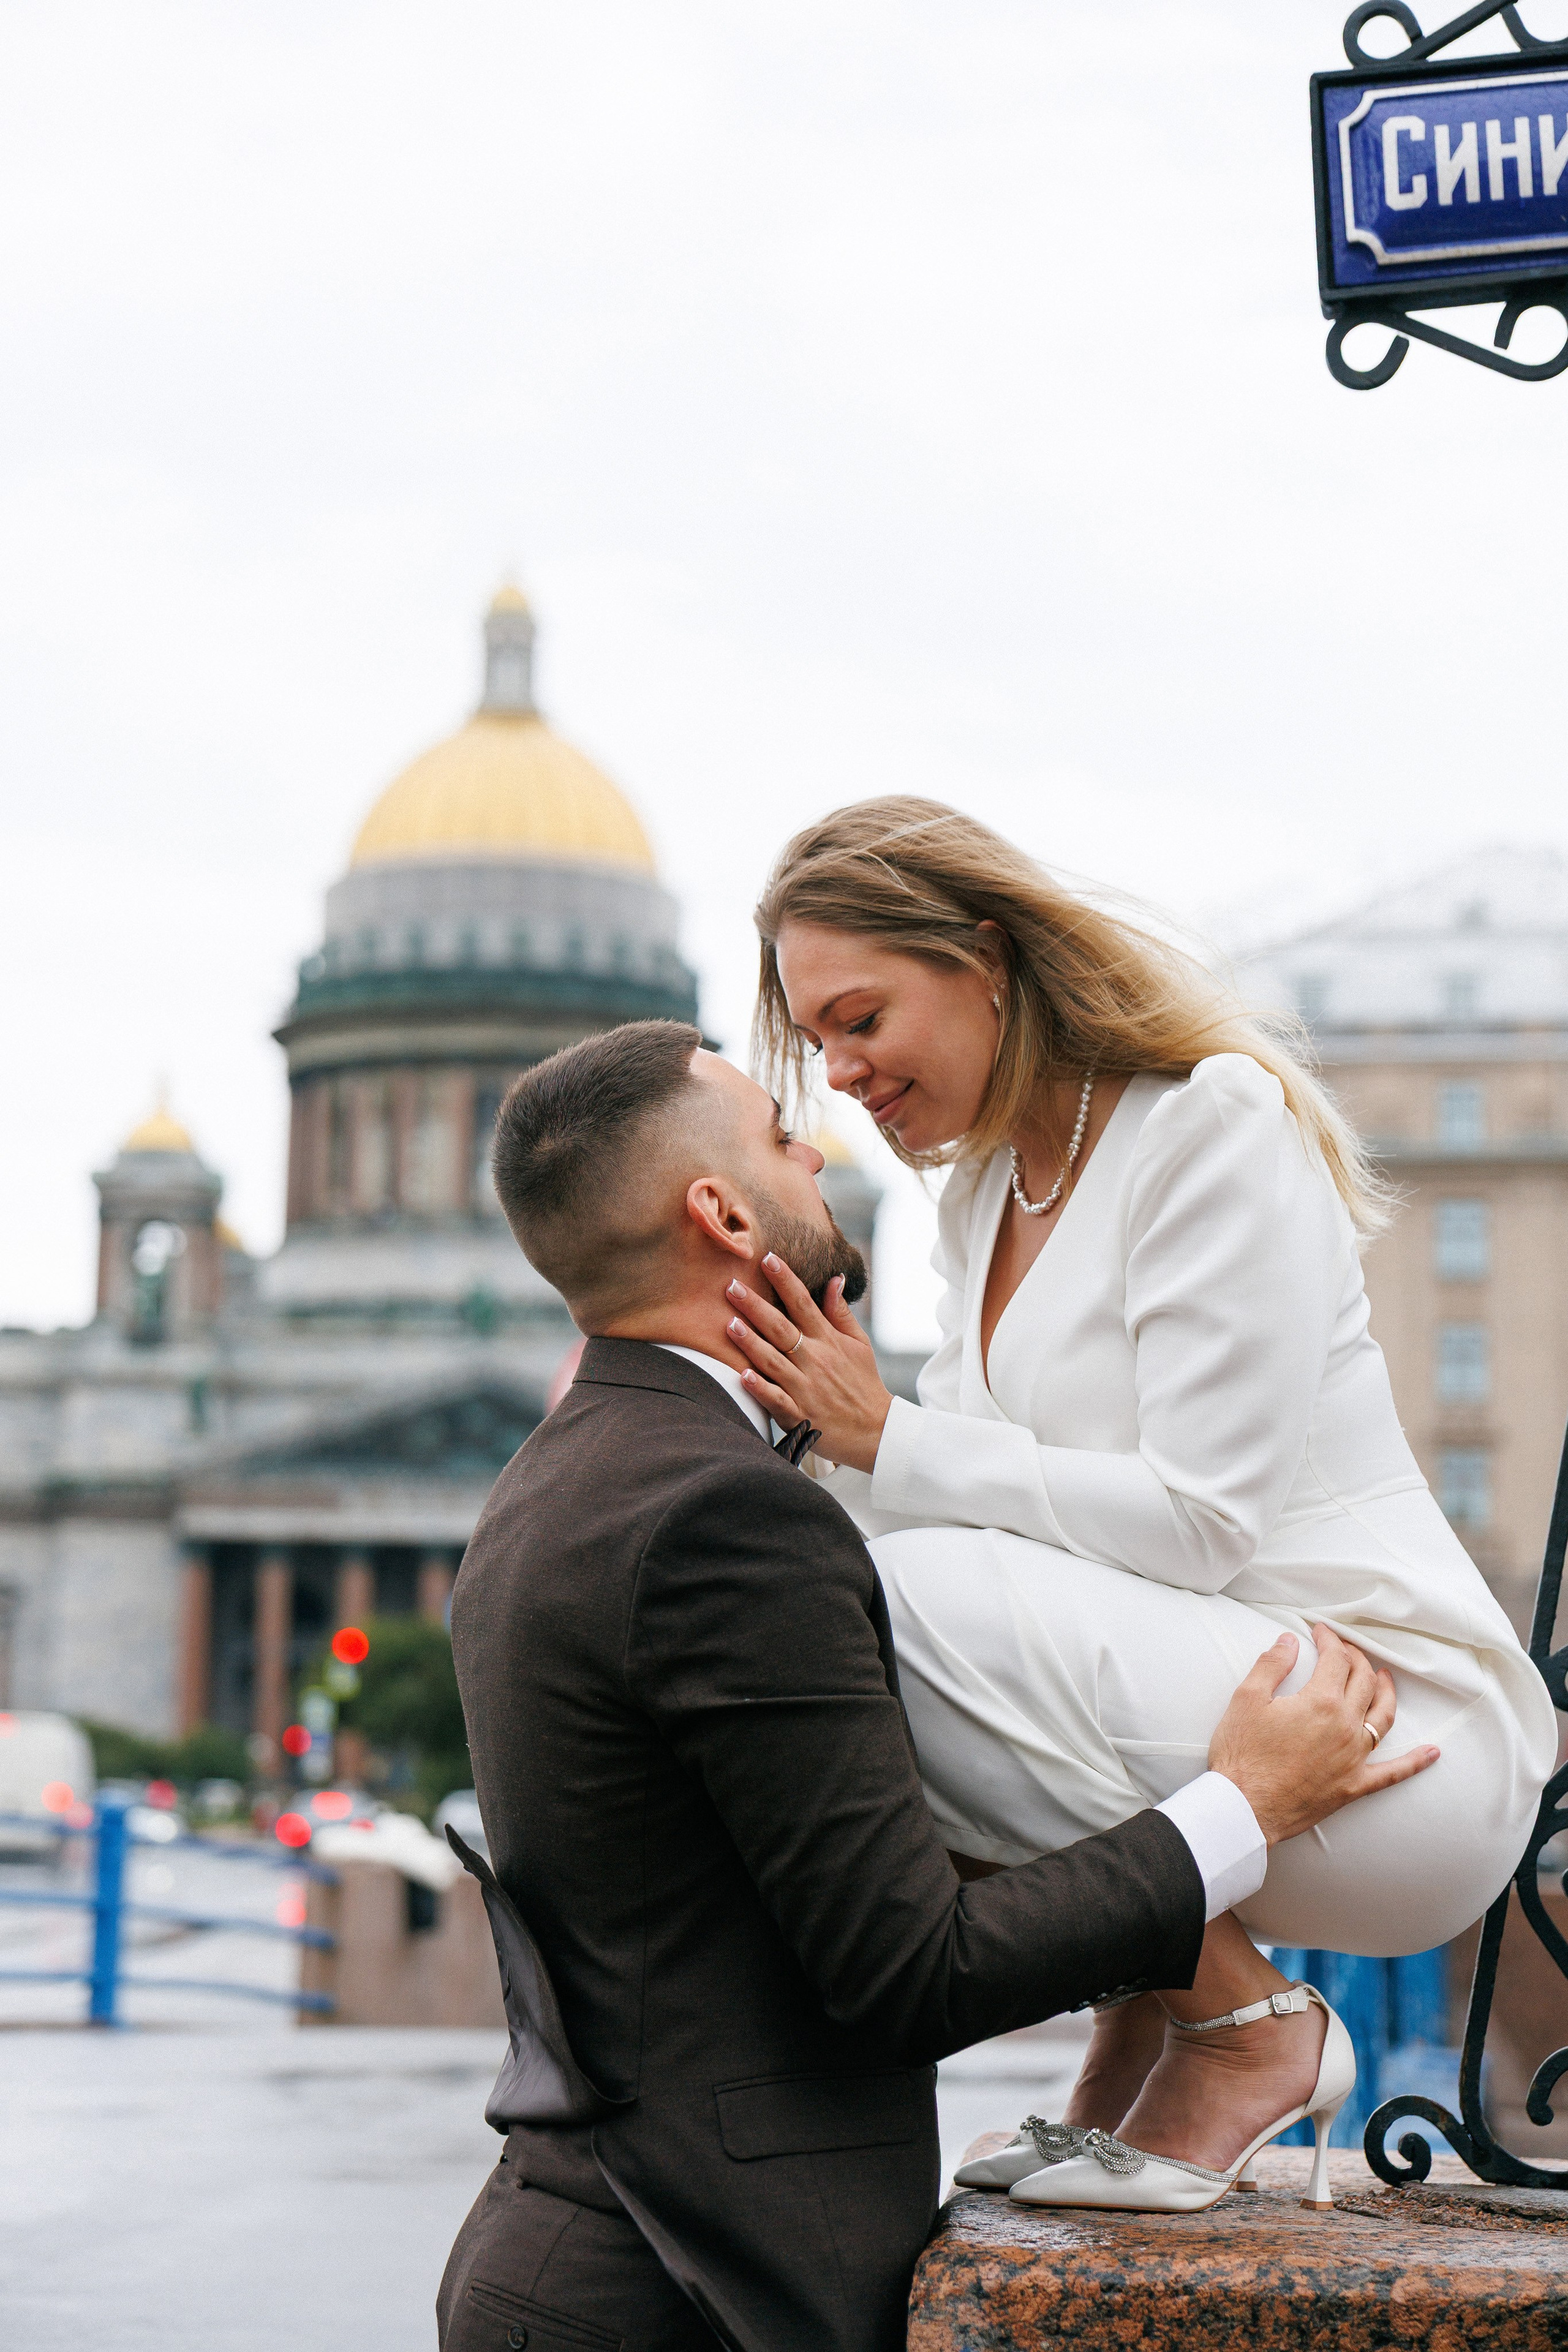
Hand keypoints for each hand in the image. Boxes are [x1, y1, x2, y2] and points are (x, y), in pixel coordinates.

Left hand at [725, 1253, 893, 1473]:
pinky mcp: (798, 1414)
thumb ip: (840, 1313)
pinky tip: (742, 1375)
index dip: (785, 1279)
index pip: (803, 1303)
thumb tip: (833, 1278)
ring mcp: (805, 1388)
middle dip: (755, 1305)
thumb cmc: (863, 1383)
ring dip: (750, 1342)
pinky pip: (775, 1399)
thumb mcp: (859, 1345)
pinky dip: (759, 1388)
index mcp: (828, 1341)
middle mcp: (815, 1360)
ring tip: (729, 1323)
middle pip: (780, 1327)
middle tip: (730, 1285)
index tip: (767, 1257)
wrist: (874, 1430)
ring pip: (772, 1361)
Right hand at [1207, 1624, 1437, 1846]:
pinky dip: (1415, 1762)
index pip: (1336, 1659)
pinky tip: (1432, 1753)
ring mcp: (1354, 1757)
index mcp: (1321, 1702)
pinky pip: (1393, 1773)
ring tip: (1384, 1678)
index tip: (1320, 1633)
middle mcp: (1345, 1726)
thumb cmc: (1242, 1754)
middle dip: (1355, 1659)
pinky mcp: (1354, 1785)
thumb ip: (1272, 1665)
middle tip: (1343, 1650)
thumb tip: (1289, 1641)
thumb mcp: (1247, 1699)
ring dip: (1387, 1693)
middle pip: (1363, 1682)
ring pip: (1383, 1717)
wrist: (1244, 1807)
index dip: (1330, 1640)